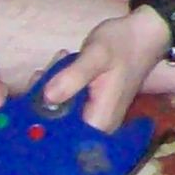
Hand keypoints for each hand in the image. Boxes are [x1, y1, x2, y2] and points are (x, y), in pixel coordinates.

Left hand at [37, 10, 170, 135]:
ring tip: (56, 63)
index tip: (29, 104)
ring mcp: (94, 116)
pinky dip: (59, 88)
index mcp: (100, 121)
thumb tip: (47, 97)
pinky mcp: (91, 105)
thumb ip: (73, 77)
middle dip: (42, 103)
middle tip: (41, 74)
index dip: (40, 126)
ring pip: (59, 114)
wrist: (145, 33)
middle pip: (57, 127)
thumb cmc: (123, 44)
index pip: (61, 141)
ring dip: (49, 91)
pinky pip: (67, 104)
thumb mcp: (97, 55)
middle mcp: (97, 126)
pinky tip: (62, 67)